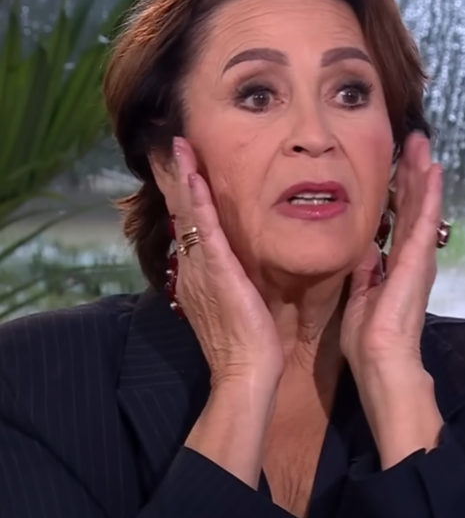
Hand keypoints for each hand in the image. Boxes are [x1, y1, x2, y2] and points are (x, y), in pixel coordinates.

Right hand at [172, 137, 283, 393]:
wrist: (244, 372)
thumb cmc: (244, 343)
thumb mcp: (230, 304)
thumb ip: (225, 280)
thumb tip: (230, 264)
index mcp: (196, 272)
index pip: (185, 224)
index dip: (180, 193)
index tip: (178, 166)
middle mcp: (191, 266)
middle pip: (178, 212)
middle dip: (173, 177)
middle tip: (167, 145)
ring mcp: (201, 268)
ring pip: (187, 214)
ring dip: (182, 177)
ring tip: (177, 146)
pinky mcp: (217, 272)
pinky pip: (206, 230)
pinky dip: (197, 202)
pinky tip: (194, 177)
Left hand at [341, 133, 441, 378]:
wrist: (380, 358)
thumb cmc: (368, 335)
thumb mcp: (360, 294)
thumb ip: (365, 270)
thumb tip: (366, 249)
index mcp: (395, 265)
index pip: (397, 220)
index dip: (398, 192)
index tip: (396, 165)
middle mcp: (411, 256)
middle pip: (411, 206)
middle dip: (412, 173)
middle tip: (413, 142)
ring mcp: (418, 257)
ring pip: (420, 206)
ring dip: (421, 174)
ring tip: (422, 143)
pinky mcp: (419, 259)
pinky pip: (425, 220)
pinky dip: (429, 194)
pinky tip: (433, 170)